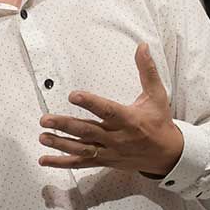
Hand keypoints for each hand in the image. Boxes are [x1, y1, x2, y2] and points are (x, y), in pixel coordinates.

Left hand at [37, 43, 182, 175]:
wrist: (167, 155)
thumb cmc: (159, 122)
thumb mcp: (157, 95)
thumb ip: (147, 70)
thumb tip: (142, 46)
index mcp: (129, 120)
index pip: (107, 111)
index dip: (90, 103)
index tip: (73, 95)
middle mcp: (117, 137)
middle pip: (88, 131)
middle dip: (65, 126)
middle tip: (45, 119)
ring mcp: (110, 151)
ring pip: (82, 149)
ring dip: (60, 144)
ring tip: (42, 136)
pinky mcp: (105, 161)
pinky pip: (81, 164)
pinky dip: (62, 163)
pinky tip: (44, 160)